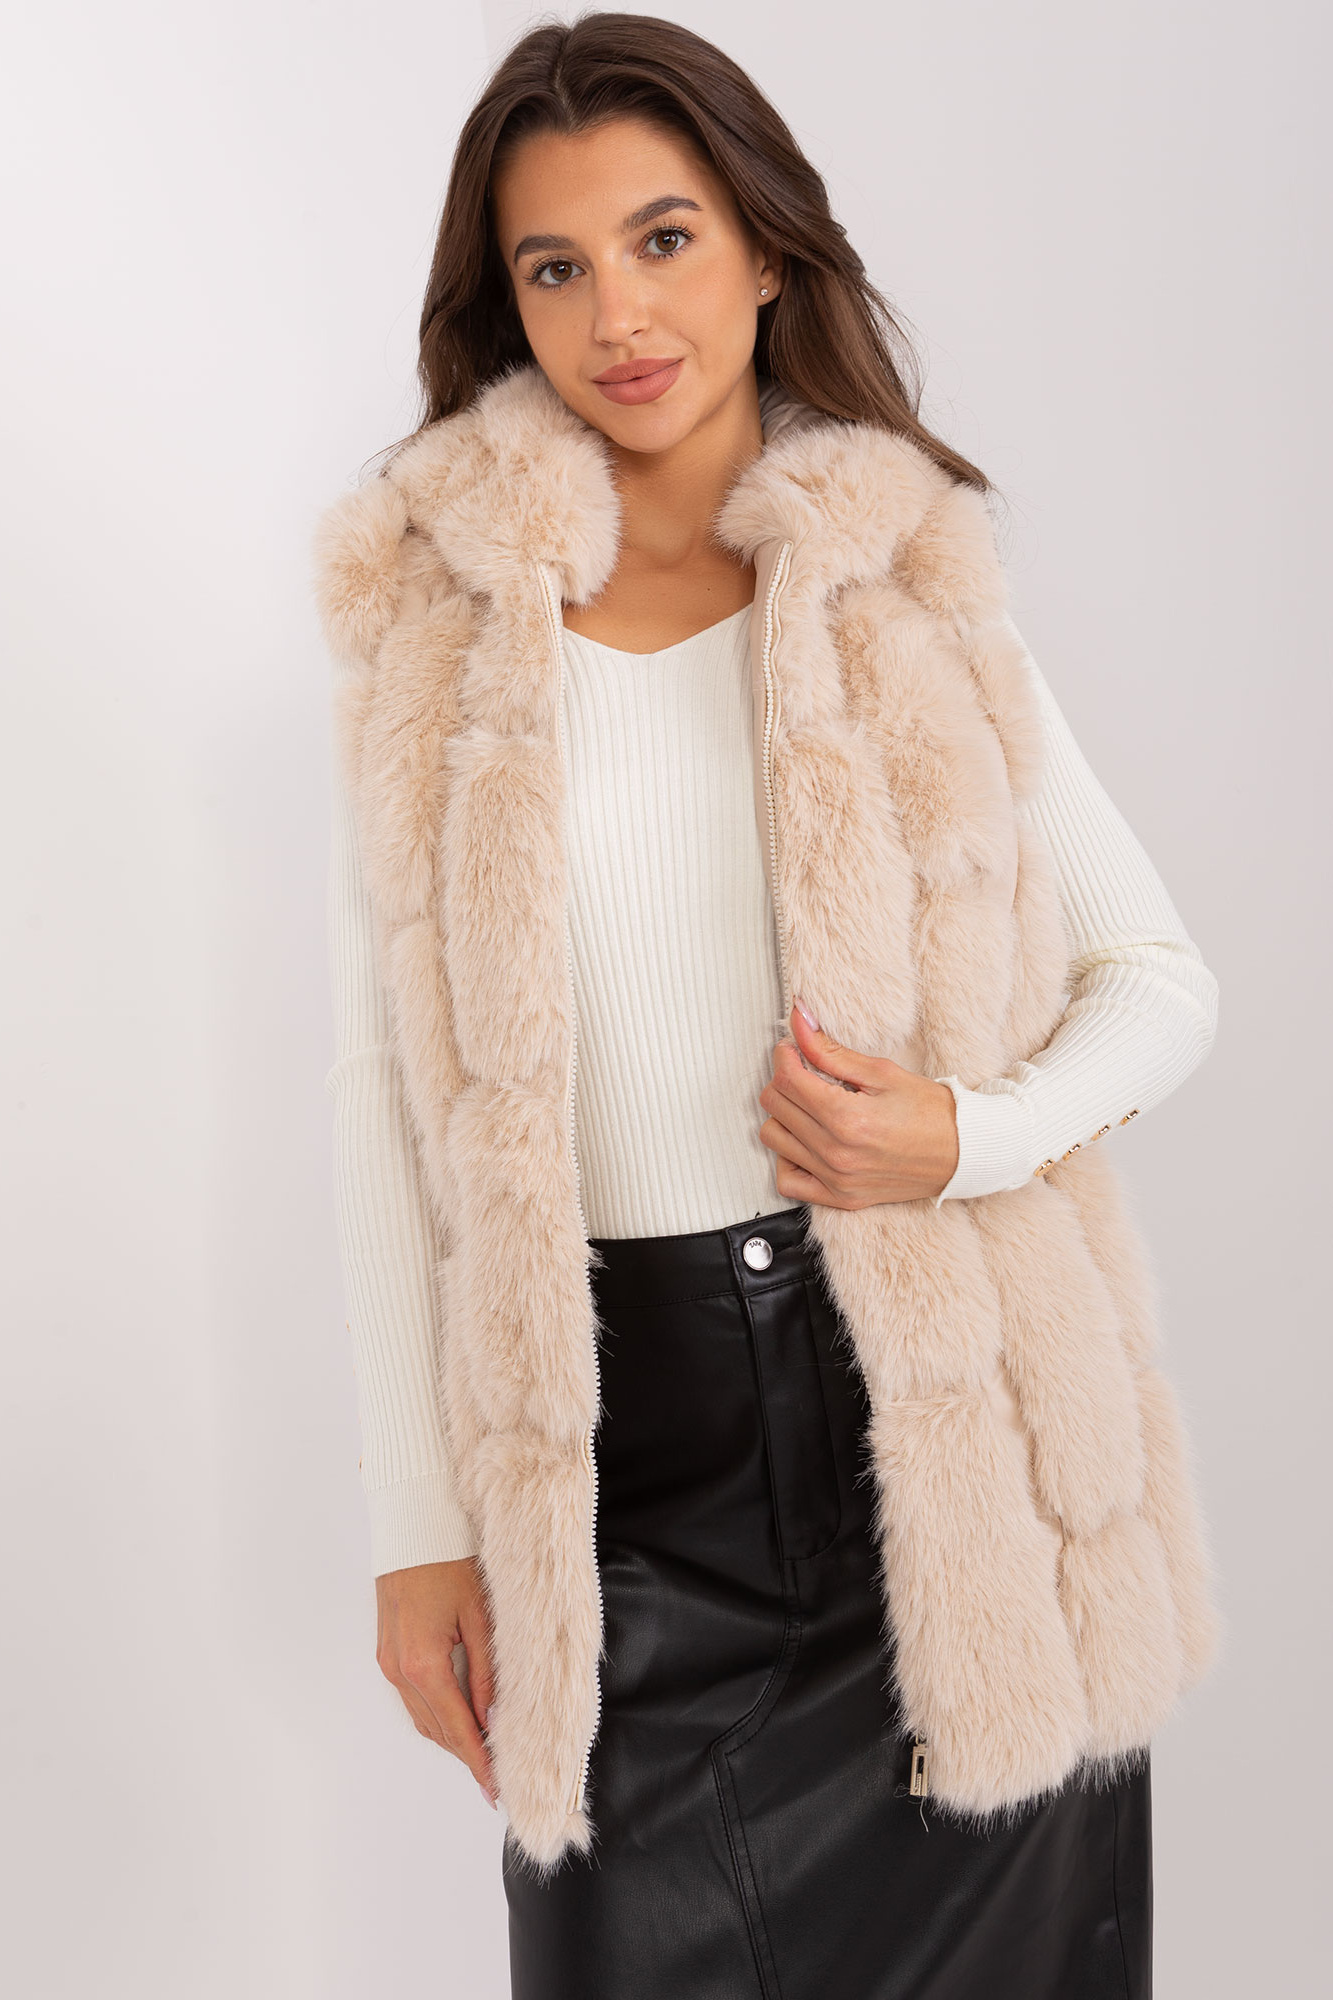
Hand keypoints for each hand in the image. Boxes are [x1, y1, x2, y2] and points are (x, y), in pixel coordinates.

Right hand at [375, 1557, 496, 1806]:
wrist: (412, 1526)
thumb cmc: (450, 1562)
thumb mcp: (480, 1617)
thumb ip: (487, 1674)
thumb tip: (494, 1719)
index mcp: (423, 1664)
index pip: (457, 1729)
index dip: (478, 1762)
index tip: (496, 1788)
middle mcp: (398, 1670)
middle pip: (436, 1729)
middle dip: (466, 1753)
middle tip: (496, 1772)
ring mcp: (387, 1661)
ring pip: (421, 1716)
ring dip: (450, 1735)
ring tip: (482, 1748)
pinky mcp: (386, 1651)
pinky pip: (411, 1696)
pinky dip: (435, 1712)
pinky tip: (459, 1713)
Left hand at [758, 999, 959, 1206]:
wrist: (963, 1153)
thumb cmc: (931, 1112)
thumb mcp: (882, 1072)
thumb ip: (831, 1051)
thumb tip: (798, 1022)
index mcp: (847, 1118)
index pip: (787, 1080)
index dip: (785, 1056)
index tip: (793, 1049)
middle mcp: (836, 1153)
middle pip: (775, 1107)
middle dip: (784, 1080)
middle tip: (805, 1072)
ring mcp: (836, 1180)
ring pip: (774, 1139)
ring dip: (784, 1116)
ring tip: (810, 1106)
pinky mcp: (840, 1198)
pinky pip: (787, 1182)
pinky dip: (788, 1159)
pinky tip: (806, 1142)